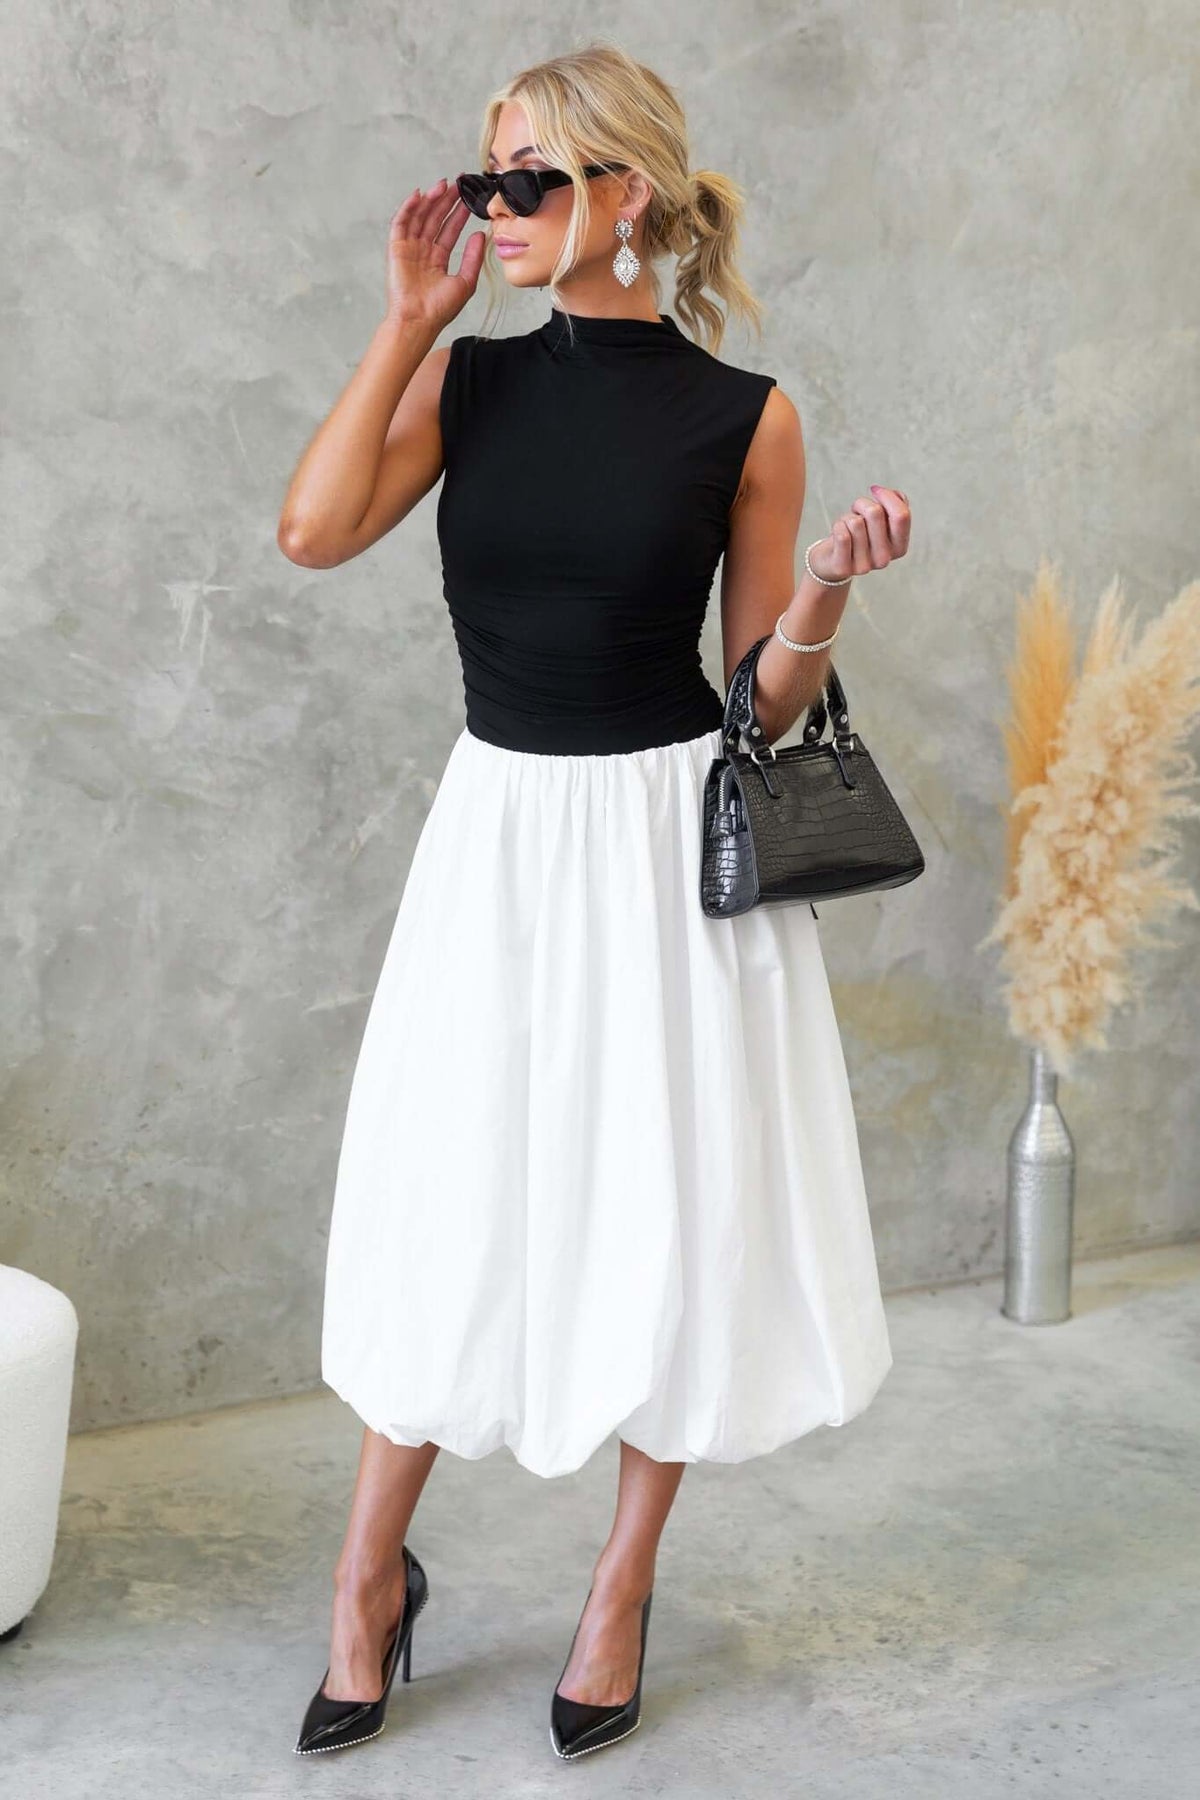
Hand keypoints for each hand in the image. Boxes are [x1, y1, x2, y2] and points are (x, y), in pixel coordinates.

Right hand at [384, 175, 486, 331]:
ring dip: (430, 200)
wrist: (419, 320)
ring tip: (443, 185)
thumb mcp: (465, 281)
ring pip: (420, 217)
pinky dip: (408, 208)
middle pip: (435, 219)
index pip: (449, 229)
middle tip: (458, 183)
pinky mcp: (396, 248)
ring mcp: (409, 248)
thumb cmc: (440, 309)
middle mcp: (423, 251)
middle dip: (446, 200)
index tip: (469, 196)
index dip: (458, 212)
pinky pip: (401, 223)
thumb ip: (473, 257)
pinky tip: (419, 195)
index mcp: (438, 259)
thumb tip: (481, 235)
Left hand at [807, 485, 910, 583]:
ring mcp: (864, 566)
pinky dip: (837, 526)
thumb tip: (897, 496)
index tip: (875, 491)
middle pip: (875, 513)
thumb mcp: (880, 519)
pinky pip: (842, 535)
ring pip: (856, 522)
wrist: (832, 559)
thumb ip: (894, 506)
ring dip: (847, 517)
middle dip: (862, 504)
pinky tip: (838, 533)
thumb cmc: (858, 534)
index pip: (901, 515)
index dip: (887, 496)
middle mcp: (884, 559)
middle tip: (857, 512)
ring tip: (847, 527)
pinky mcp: (843, 568)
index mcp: (899, 547)